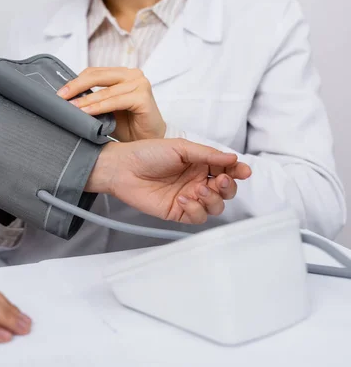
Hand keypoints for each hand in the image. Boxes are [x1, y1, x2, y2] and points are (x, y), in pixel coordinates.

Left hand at [57, 67, 164, 140]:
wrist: (145, 141)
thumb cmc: (126, 126)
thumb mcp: (105, 108)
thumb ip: (92, 99)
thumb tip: (66, 98)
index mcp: (122, 74)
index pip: (94, 72)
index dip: (76, 81)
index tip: (60, 93)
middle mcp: (133, 75)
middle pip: (98, 76)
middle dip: (77, 86)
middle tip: (61, 97)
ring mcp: (140, 84)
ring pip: (105, 91)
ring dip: (86, 100)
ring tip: (71, 108)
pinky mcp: (143, 97)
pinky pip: (115, 101)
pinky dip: (100, 107)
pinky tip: (87, 112)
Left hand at [87, 139, 251, 223]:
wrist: (123, 168)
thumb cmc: (147, 153)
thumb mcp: (180, 148)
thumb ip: (207, 154)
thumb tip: (233, 158)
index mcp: (200, 164)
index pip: (227, 170)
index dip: (238, 171)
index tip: (243, 171)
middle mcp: (197, 181)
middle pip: (225, 191)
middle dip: (228, 187)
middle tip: (219, 180)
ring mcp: (188, 198)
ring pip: (215, 207)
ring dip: (213, 199)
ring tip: (198, 189)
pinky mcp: (177, 211)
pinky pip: (197, 217)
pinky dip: (196, 210)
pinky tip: (185, 198)